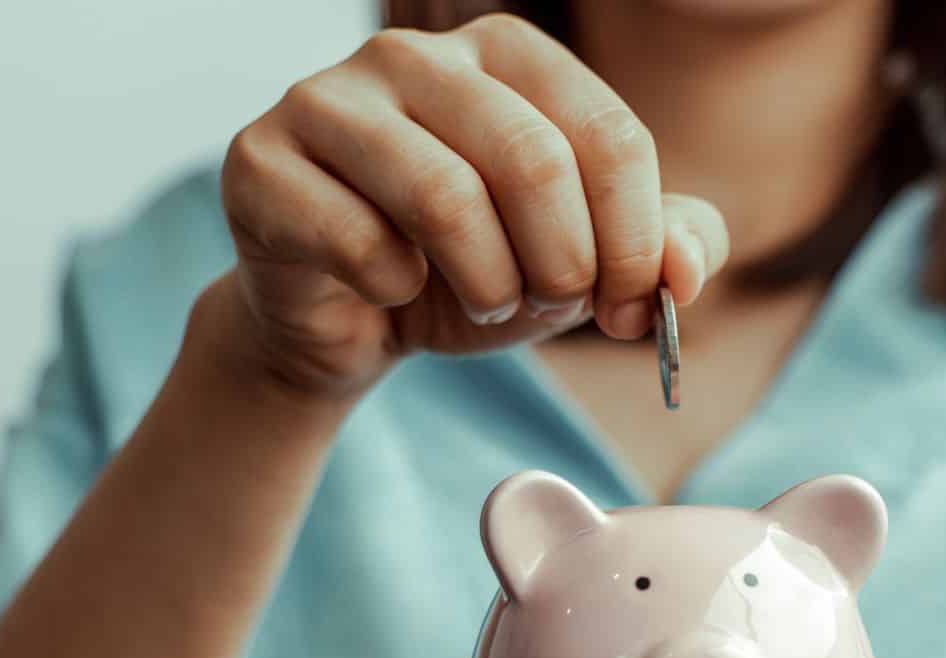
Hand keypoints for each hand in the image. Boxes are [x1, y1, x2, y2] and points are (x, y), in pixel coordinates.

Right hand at [213, 14, 728, 396]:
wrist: (351, 319)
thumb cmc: (475, 270)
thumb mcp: (587, 261)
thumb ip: (663, 249)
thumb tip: (684, 272)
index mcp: (505, 51)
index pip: (610, 137)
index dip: (634, 243)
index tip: (627, 306)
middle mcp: (414, 55)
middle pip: (534, 161)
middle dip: (562, 264)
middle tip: (550, 304)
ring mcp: (326, 98)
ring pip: (446, 198)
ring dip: (487, 282)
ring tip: (484, 300)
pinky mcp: (261, 162)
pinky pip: (358, 241)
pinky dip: (395, 291)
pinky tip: (392, 290)